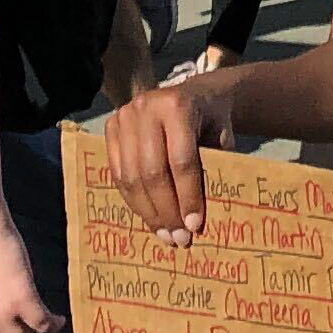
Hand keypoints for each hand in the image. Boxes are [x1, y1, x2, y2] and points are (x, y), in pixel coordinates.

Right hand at [104, 73, 234, 241]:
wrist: (194, 94)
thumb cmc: (212, 122)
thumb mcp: (222, 137)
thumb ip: (213, 167)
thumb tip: (198, 218)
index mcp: (178, 106)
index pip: (181, 160)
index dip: (187, 196)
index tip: (194, 225)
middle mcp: (146, 108)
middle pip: (152, 172)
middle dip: (166, 210)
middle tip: (179, 238)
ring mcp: (124, 117)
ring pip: (131, 176)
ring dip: (148, 212)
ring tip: (165, 234)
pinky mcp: (110, 128)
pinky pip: (118, 174)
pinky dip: (134, 200)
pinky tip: (150, 217)